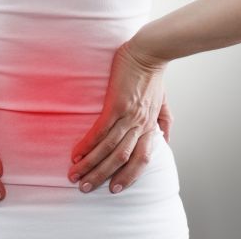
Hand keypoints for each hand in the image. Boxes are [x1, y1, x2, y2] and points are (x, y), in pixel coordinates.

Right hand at [67, 40, 168, 193]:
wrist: (150, 51)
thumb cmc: (153, 73)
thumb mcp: (163, 101)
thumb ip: (165, 121)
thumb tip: (165, 139)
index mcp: (150, 126)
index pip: (142, 159)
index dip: (130, 176)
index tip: (115, 189)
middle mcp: (140, 125)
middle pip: (122, 159)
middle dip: (102, 176)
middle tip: (84, 188)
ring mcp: (129, 116)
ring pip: (109, 149)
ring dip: (90, 165)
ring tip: (74, 175)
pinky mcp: (116, 104)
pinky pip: (100, 130)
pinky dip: (88, 145)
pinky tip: (76, 153)